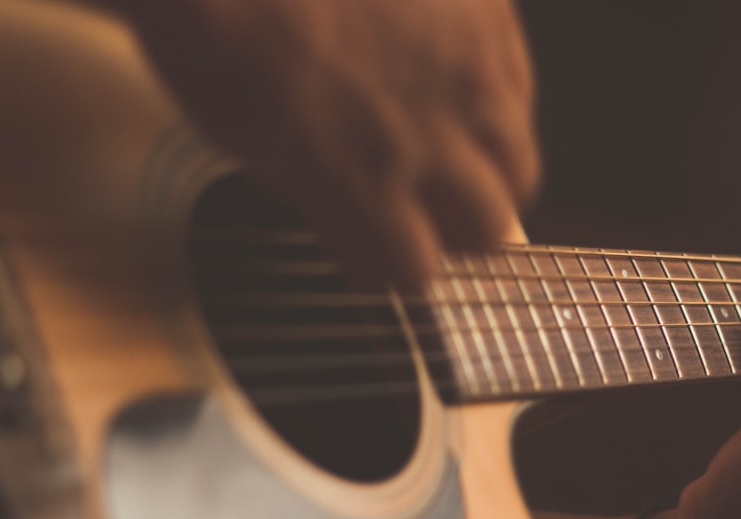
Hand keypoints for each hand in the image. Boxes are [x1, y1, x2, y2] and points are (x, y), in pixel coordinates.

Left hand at [121, 0, 538, 287]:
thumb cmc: (221, 28)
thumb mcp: (248, 144)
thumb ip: (321, 202)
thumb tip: (355, 235)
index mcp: (362, 181)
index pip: (417, 271)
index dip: (400, 267)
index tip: (389, 254)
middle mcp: (432, 135)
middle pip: (490, 226)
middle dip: (458, 229)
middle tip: (432, 212)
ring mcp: (470, 73)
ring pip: (519, 160)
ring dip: (489, 172)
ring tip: (454, 147)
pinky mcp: (489, 17)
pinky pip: (520, 85)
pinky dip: (496, 102)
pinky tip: (457, 86)